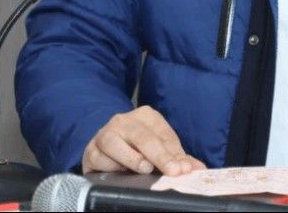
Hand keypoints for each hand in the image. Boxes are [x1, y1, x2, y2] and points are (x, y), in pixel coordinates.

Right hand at [81, 106, 205, 175]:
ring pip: (115, 142)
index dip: (174, 153)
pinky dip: (110, 166)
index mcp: (146, 116)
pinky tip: (119, 172)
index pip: (163, 134)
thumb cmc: (137, 149)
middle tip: (172, 171)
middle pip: (142, 136)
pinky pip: (99, 157)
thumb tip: (197, 169)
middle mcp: (123, 121)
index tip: (183, 168)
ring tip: (145, 169)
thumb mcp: (159, 150)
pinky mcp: (91, 150)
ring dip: (131, 158)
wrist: (105, 151)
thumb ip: (178, 159)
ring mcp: (105, 134)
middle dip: (159, 155)